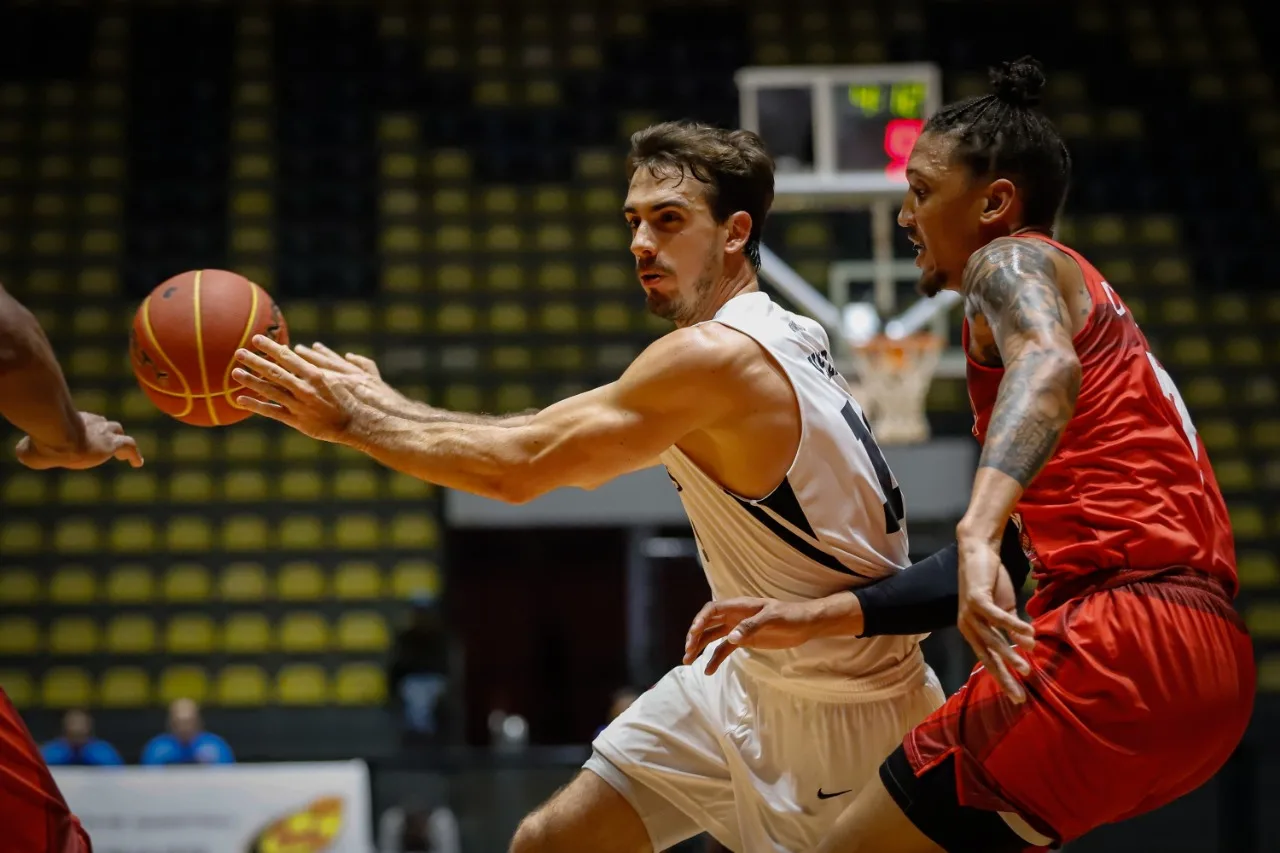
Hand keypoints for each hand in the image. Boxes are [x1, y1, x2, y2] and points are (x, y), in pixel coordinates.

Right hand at [16, 412, 142, 469]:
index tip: (84, 438)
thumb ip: (27, 449)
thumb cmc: (41, 441)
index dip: (86, 428)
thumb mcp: (28, 448)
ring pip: (117, 431)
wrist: (58, 436)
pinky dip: (134, 454)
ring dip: (120, 442)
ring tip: (124, 454)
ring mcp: (103, 432)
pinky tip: (137, 463)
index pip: (84, 422)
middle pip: (103, 423)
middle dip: (105, 431)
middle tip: (107, 442)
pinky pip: (129, 446)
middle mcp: (91, 423)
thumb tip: (22, 451)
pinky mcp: (112, 443)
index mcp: (73, 421)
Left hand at [231, 335, 367, 444]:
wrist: (362, 424)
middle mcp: (305, 388)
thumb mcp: (352, 373)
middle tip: (239, 352)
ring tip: (234, 373)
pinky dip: (256, 405)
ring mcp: (300, 405)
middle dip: (255, 361)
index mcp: (316, 374)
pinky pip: (272, 412)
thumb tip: (315, 348)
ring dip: (251, 381)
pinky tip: (240, 400)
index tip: (256, 339)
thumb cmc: (362, 397)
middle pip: (274, 372)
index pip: (287, 357)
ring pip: (270, 391)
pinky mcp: (298, 421)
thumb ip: (331, 360)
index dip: (270, 347)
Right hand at [683, 597, 833, 675]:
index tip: (694, 633)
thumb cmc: (790, 615)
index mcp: (739, 606)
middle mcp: (734, 616)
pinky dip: (715, 658)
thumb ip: (751, 626)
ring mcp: (737, 628)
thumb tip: (731, 638)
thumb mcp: (772, 618)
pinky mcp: (744, 640)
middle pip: (708, 623)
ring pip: (712, 636)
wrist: (805, 624)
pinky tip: (708, 670)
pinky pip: (724, 649)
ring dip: (700, 647)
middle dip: (695, 636)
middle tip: (688, 651)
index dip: (700, 619)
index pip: (713, 609)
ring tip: (688, 661)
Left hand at [957, 536, 1036, 702]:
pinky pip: (996, 617)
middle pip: (988, 657)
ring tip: (1027, 668)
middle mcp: (968, 626)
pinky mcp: (976, 599)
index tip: (1017, 696)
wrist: (979, 552)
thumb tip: (1030, 646)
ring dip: (1011, 654)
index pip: (988, 660)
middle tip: (1019, 696)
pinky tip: (1029, 635)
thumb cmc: (991, 582)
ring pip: (992, 640)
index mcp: (973, 632)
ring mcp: (970, 614)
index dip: (1002, 678)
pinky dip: (1013, 627)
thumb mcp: (1004, 609)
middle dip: (1004, 677)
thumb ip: (1012, 628)